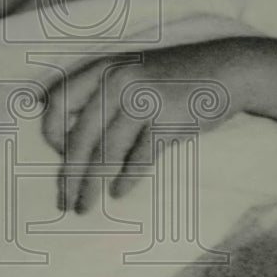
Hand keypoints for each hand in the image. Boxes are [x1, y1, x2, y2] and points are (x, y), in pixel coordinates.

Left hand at [42, 43, 236, 213]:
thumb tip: (58, 134)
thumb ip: (97, 95)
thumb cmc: (170, 79)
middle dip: (68, 175)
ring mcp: (143, 99)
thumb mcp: (129, 73)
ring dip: (91, 186)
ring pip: (106, 154)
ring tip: (84, 208)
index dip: (51, 133)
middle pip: (80, 137)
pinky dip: (126, 180)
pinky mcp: (168, 120)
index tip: (58, 156)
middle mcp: (118, 80)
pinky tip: (118, 193)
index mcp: (103, 68)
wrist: (225, 70)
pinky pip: (139, 159)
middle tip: (62, 202)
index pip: (58, 101)